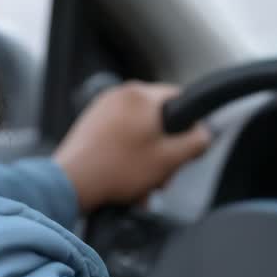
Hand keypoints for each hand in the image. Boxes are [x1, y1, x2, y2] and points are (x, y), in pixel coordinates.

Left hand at [53, 82, 210, 212]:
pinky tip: (125, 180)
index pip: (180, 98)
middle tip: (162, 174)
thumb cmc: (119, 169)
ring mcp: (102, 107)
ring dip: (146, 157)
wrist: (72, 182)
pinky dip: (126, 155)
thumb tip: (204, 133)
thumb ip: (196, 142)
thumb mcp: (170, 159)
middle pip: (158, 118)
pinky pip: (119, 135)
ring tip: (141, 183)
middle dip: (164, 148)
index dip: (188, 125)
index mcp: (142, 94)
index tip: (186, 148)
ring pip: (139, 130)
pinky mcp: (90, 122)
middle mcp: (121, 93)